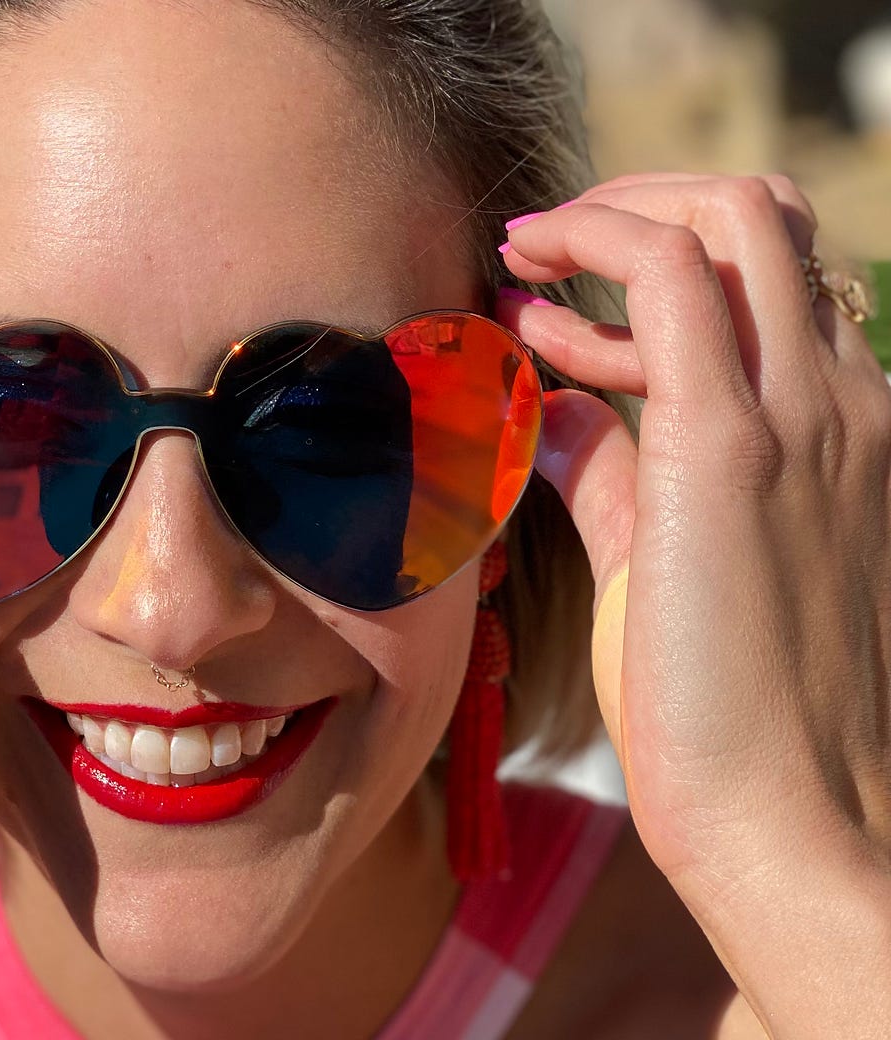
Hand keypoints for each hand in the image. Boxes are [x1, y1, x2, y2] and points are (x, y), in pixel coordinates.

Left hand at [495, 174, 890, 1032]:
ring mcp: (803, 415)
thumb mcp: (674, 563)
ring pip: (728, 219)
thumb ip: (618, 476)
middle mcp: (846, 400)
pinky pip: (670, 279)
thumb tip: (553, 413)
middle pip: (761, 217)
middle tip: (540, 243)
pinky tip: (521, 301)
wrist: (797, 829)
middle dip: (637, 202)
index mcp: (848, 428)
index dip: (653, 262)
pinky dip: (592, 256)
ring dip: (611, 213)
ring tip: (523, 252)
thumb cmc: (733, 718)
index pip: (773, 280)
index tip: (548, 303)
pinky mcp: (731, 447)